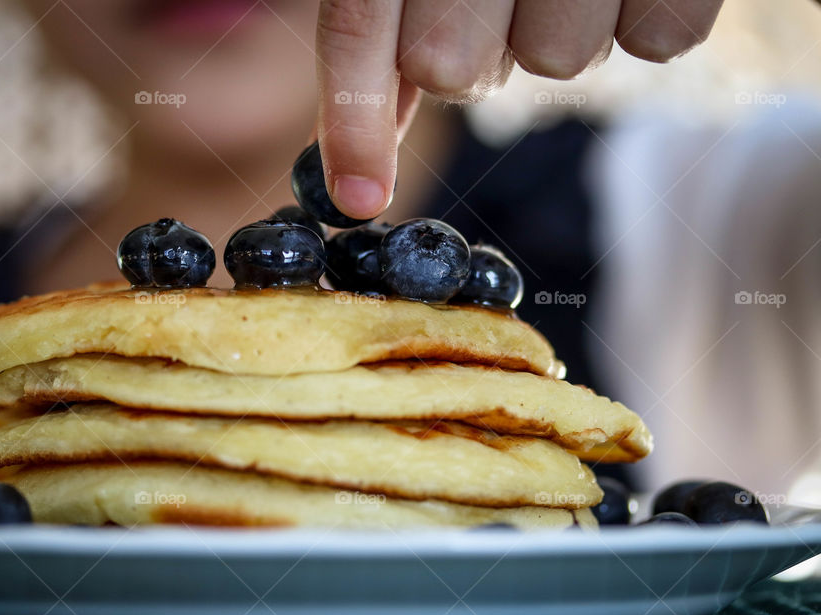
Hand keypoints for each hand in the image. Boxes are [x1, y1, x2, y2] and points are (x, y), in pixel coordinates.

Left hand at [315, 0, 723, 218]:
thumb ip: (388, 34)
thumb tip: (362, 166)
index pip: (360, 27)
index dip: (357, 119)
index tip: (362, 197)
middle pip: (456, 69)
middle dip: (477, 52)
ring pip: (558, 61)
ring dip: (562, 30)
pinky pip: (658, 40)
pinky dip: (648, 18)